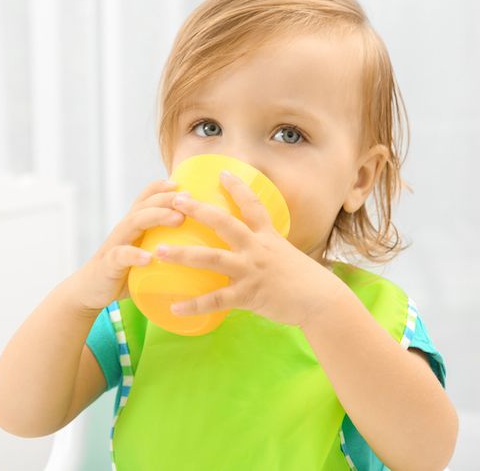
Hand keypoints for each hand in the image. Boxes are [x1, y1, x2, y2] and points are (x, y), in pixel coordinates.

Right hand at [77, 179, 185, 313]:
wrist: (90, 290)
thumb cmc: (125, 271)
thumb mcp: (143, 252)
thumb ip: (162, 244)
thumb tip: (197, 245)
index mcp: (134, 225)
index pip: (145, 197)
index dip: (161, 187)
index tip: (181, 184)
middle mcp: (124, 229)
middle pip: (145, 205)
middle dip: (167, 198)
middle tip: (190, 199)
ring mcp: (116, 244)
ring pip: (134, 222)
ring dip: (157, 217)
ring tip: (178, 219)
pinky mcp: (109, 264)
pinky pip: (121, 255)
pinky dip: (135, 255)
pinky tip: (149, 258)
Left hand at [156, 170, 342, 328]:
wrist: (321, 300)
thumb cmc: (304, 279)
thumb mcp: (285, 254)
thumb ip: (265, 248)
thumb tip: (251, 246)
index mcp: (267, 236)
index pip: (252, 204)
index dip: (237, 187)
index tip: (221, 171)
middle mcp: (257, 248)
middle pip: (224, 223)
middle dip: (198, 210)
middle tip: (175, 201)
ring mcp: (251, 270)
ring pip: (212, 258)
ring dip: (183, 254)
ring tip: (158, 251)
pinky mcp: (249, 294)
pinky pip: (216, 300)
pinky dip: (194, 305)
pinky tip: (174, 308)